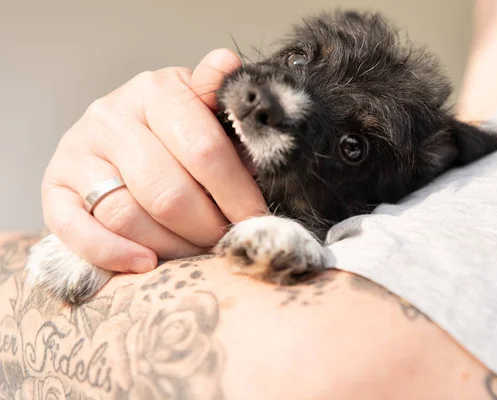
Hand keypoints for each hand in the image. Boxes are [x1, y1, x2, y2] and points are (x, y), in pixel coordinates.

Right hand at [41, 48, 266, 273]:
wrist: (121, 137)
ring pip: (128, 216)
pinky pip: (78, 230)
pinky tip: (145, 263)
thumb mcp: (205, 108)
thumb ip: (220, 97)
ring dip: (171, 246)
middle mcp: (111, 115)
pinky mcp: (55, 186)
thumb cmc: (178, 130)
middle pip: (168, 191)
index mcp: (157, 90)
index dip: (237, 194)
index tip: (255, 220)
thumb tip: (227, 64)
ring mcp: (78, 151)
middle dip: (206, 227)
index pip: (205, 150)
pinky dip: (113, 253)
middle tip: (226, 241)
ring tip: (196, 251)